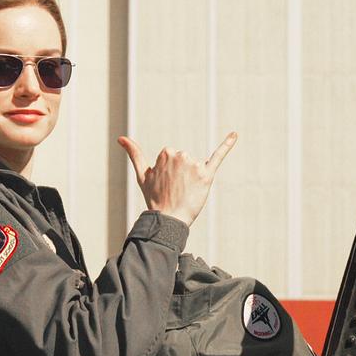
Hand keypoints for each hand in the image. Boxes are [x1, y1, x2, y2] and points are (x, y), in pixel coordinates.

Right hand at [118, 131, 236, 227]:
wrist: (169, 220)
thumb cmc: (154, 198)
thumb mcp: (142, 175)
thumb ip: (134, 153)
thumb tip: (120, 137)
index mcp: (166, 152)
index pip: (174, 158)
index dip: (170, 173)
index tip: (166, 184)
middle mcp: (181, 155)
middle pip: (186, 161)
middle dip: (182, 175)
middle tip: (175, 190)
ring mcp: (194, 164)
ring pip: (196, 167)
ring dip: (193, 179)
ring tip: (185, 192)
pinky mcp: (207, 174)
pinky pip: (218, 156)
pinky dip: (227, 144)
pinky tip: (235, 134)